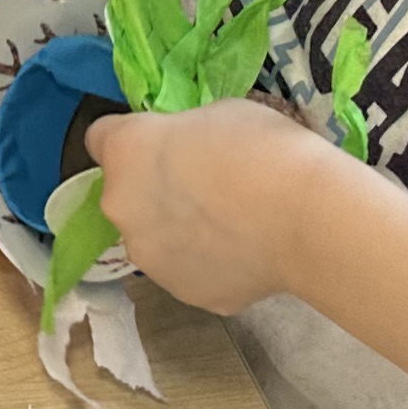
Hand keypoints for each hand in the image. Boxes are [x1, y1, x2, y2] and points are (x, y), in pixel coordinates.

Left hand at [90, 98, 355, 314]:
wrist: (306, 218)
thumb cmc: (263, 148)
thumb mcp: (217, 115)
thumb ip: (184, 135)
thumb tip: (187, 155)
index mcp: (124, 151)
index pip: (101, 138)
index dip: (133, 139)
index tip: (163, 142)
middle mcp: (120, 207)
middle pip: (126, 194)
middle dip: (153, 189)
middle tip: (206, 186)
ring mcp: (148, 257)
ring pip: (153, 238)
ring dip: (177, 230)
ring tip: (231, 226)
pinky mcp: (183, 293)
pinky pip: (189, 270)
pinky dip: (209, 263)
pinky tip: (246, 254)